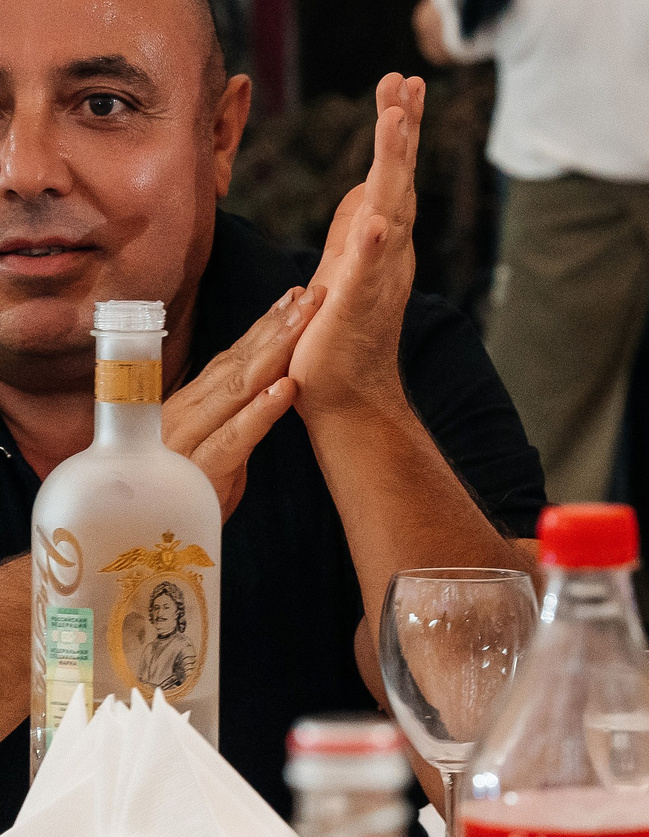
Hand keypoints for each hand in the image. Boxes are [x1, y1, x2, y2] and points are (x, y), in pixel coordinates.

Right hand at [165, 284, 318, 515]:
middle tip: (312, 294)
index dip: (264, 325)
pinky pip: (233, 438)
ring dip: (273, 354)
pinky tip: (285, 389)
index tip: (295, 296)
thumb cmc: (189, 491)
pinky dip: (260, 412)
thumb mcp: (214, 445)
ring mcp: (187, 443)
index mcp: (190, 405)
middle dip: (277, 327)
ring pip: (236, 391)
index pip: (231, 357)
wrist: (149, 542)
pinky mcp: (199, 474)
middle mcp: (184, 415)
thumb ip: (234, 414)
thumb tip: (269, 379)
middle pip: (237, 364)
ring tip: (303, 324)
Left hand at [288, 73, 421, 419]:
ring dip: (393, 165)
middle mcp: (389, 250)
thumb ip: (358, 230)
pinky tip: (378, 219)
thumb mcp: (344, 267)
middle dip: (402, 128)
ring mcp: (376, 275)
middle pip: (398, 178)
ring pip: (390, 209)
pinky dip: (375, 244)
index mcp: (381, 238)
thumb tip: (369, 195)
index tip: (402, 82)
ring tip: (395, 121)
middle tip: (406, 81)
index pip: (392, 172)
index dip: (398, 128)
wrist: (345, 396)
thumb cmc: (339, 336)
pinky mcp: (356, 305)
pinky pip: (367, 270)